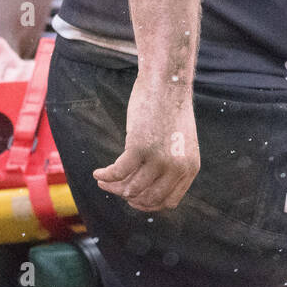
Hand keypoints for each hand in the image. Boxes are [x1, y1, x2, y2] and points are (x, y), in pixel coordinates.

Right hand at [94, 78, 199, 210]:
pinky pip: (118, 173)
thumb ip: (171, 164)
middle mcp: (177, 168)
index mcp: (189, 168)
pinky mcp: (139, 148)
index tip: (133, 198)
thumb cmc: (170, 110)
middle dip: (128, 197)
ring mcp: (159, 159)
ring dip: (113, 187)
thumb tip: (145, 187)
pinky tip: (97, 173)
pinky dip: (106, 176)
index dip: (148, 204)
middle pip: (148, 198)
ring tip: (103, 180)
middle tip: (114, 189)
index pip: (168, 201)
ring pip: (131, 188)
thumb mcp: (178, 143)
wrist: (167, 83)